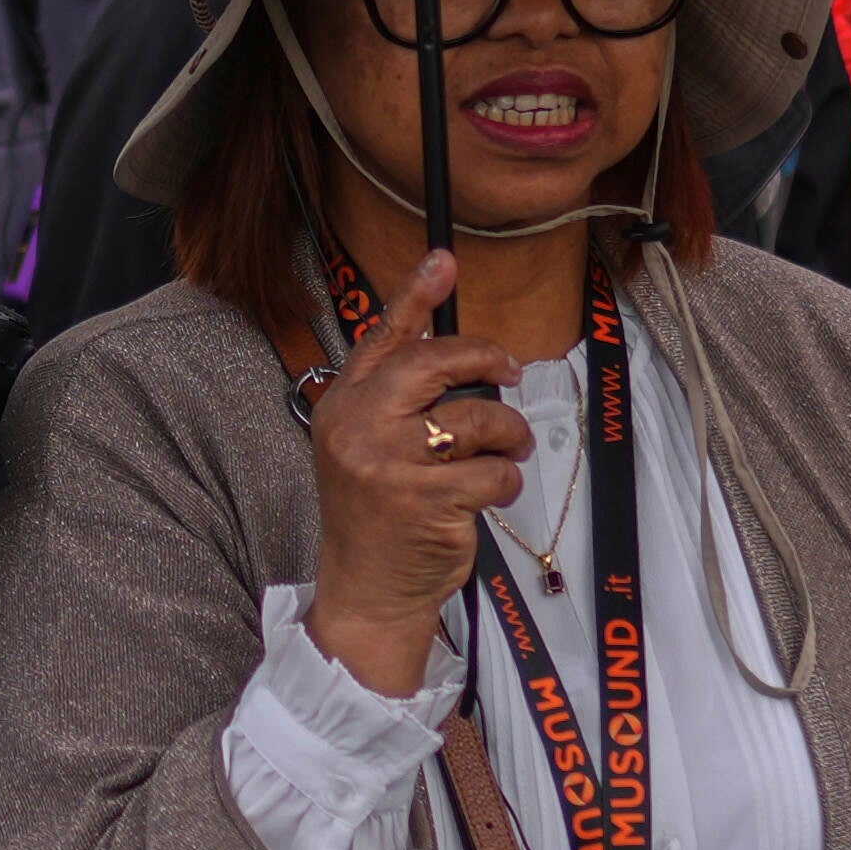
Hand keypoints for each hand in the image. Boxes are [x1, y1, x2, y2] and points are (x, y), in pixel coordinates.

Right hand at [300, 272, 525, 697]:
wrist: (366, 591)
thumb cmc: (378, 515)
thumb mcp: (368, 446)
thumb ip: (396, 398)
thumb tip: (452, 347)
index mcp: (342, 406)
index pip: (382, 337)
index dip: (416, 294)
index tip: (444, 259)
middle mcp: (358, 428)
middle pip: (435, 362)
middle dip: (484, 358)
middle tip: (508, 374)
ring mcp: (389, 464)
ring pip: (477, 418)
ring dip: (506, 435)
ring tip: (505, 451)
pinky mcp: (425, 500)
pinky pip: (494, 470)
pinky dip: (506, 481)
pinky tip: (490, 493)